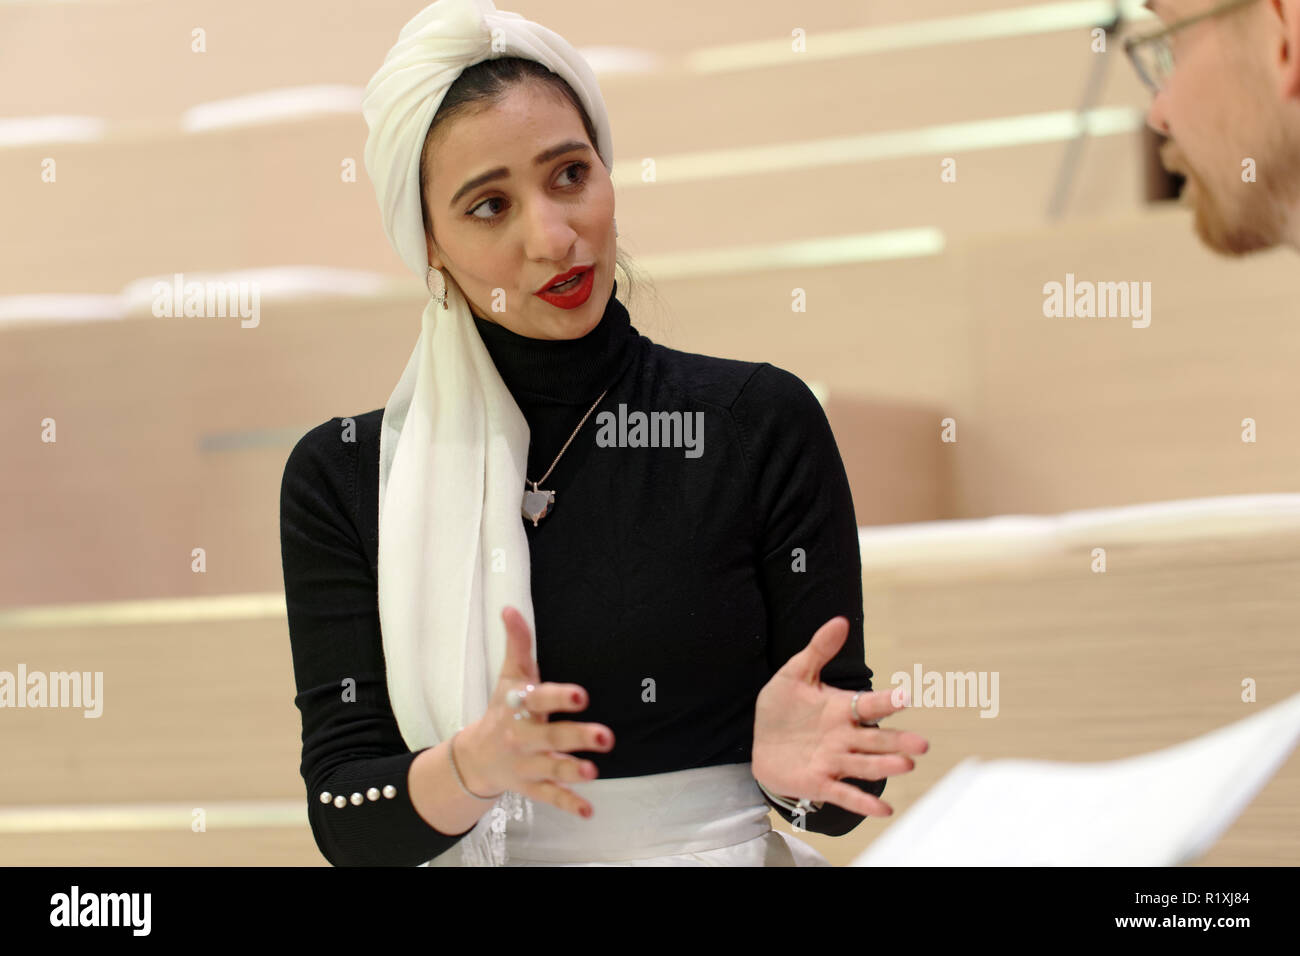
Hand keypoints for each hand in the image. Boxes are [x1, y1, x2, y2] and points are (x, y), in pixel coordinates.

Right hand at [455, 606, 614, 818]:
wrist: (475, 757)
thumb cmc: (502, 709)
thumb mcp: (509, 676)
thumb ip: (517, 644)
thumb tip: (510, 608)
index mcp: (520, 706)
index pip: (539, 698)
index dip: (559, 697)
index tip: (581, 695)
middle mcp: (522, 736)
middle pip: (551, 737)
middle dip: (577, 737)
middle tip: (606, 736)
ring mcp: (527, 764)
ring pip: (551, 769)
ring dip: (572, 772)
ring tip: (593, 772)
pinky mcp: (532, 786)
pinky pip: (551, 798)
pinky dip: (569, 804)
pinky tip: (589, 810)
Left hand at [752, 615, 927, 816]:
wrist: (760, 743)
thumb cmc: (783, 709)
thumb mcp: (795, 675)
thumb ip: (818, 650)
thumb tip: (839, 621)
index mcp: (843, 709)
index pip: (869, 704)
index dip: (886, 701)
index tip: (905, 696)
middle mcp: (845, 737)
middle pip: (876, 739)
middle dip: (898, 741)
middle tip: (921, 744)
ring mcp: (835, 761)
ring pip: (864, 765)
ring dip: (884, 767)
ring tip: (905, 766)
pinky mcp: (821, 783)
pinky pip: (844, 793)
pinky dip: (863, 803)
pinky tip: (883, 810)